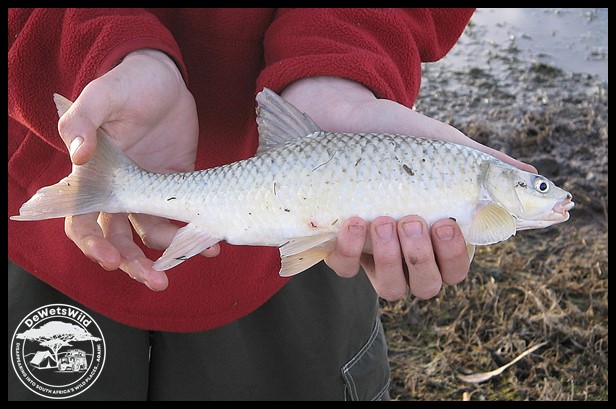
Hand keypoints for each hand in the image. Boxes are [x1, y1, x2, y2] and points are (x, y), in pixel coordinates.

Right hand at [58, 49, 218, 290]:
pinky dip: (195, 230)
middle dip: (133, 263)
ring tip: (199, 256)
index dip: (92, 244)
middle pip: (118, 239)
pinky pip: (183, 215)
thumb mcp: (104, 93)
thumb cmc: (128, 82)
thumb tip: (78, 155)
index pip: (80, 220)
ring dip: (169, 252)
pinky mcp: (178, 184)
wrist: (165, 77)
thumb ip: (84, 120)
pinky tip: (214, 242)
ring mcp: (150, 190)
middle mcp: (120, 190)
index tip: (111, 259)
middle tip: (156, 281)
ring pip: (152, 232)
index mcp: (94, 175)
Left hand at [281, 76, 535, 300]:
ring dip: (390, 259)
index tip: (448, 223)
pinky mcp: (340, 246)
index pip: (456, 267)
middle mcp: (407, 252)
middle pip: (427, 285)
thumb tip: (533, 176)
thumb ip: (486, 164)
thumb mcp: (444, 145)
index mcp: (436, 235)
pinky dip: (349, 251)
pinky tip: (352, 221)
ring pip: (391, 288)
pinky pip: (346, 269)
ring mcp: (373, 253)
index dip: (456, 257)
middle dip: (423, 258)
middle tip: (414, 221)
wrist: (347, 118)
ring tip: (385, 220)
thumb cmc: (399, 137)